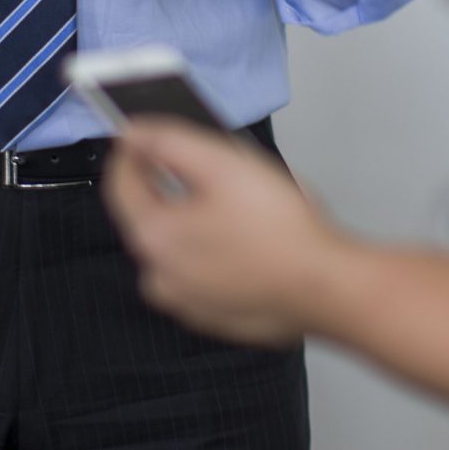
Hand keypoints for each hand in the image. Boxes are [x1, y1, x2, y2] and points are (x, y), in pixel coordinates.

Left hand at [101, 118, 349, 347]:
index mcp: (154, 238)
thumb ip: (170, 142)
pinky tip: (255, 241)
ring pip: (180, 246)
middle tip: (217, 168)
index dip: (132, 152)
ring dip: (200, 221)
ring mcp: (188, 303)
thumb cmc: (281, 230)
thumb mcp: (222, 164)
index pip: (120, 185)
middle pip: (152, 216)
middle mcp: (161, 277)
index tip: (146, 135)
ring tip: (246, 206)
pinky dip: (219, 253)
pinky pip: (204, 273)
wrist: (328, 288)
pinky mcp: (216, 316)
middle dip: (177, 187)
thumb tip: (135, 133)